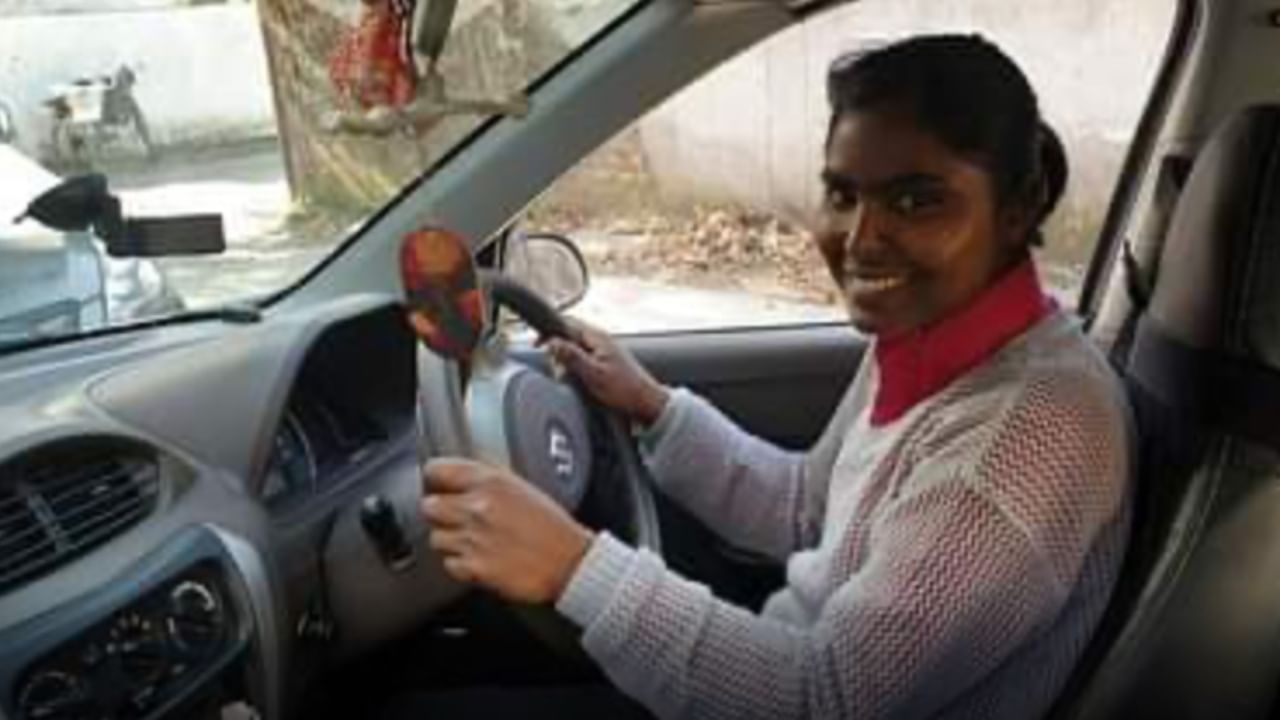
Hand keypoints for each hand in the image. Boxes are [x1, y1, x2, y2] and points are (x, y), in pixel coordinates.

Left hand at [421, 458, 593, 603]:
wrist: (571, 563)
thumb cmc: (554, 528)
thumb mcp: (523, 488)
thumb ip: (489, 482)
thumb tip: (462, 480)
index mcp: (490, 482)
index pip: (437, 470)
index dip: (436, 479)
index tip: (438, 485)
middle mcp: (477, 507)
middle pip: (429, 506)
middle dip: (440, 512)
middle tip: (454, 518)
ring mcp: (473, 539)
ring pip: (435, 538)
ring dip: (450, 540)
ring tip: (470, 542)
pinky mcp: (474, 567)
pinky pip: (449, 564)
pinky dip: (460, 564)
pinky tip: (478, 559)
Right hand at [543, 319, 669, 426]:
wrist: (647, 405)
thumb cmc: (625, 391)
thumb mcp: (593, 374)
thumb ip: (571, 356)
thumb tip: (551, 342)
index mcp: (598, 337)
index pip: (567, 323)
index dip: (549, 331)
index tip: (537, 343)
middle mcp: (601, 341)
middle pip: (569, 337)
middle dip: (558, 351)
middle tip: (556, 368)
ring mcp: (604, 352)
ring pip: (576, 350)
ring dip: (568, 363)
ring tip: (570, 379)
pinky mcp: (606, 364)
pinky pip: (584, 362)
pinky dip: (577, 371)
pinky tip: (581, 384)